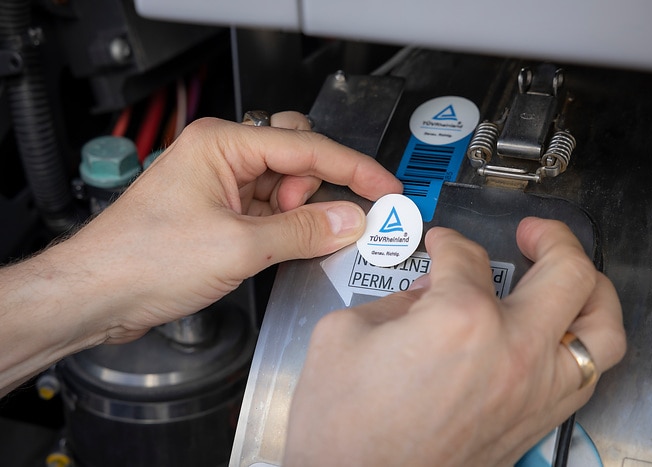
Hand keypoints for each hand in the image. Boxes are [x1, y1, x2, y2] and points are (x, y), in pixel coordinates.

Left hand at [47, 112, 401, 342]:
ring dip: (301, 213)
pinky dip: (286, 227)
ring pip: (284, 186)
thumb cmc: (142, 258)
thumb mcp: (238, 246)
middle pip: (298, 158)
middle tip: (333, 223)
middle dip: (318, 190)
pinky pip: (268, 210)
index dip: (354, 169)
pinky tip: (289, 246)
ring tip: (296, 242)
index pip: (307, 147)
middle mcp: (221, 156)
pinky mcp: (218, 214)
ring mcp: (220, 185)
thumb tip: (350, 220)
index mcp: (222, 143)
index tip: (386, 188)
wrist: (97, 294)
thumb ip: (302, 231)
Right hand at [284, 218, 625, 466]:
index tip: (439, 245)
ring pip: (602, 329)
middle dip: (551, 239)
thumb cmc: (342, 431)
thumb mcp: (344, 335)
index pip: (466, 257)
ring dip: (592, 291)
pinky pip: (586, 375)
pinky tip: (558, 335)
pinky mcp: (534, 425)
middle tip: (534, 234)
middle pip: (567, 273)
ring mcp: (532, 393)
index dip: (447, 242)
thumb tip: (426, 292)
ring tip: (572, 277)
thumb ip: (394, 299)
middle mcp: (512, 353)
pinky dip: (582, 344)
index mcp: (460, 319)